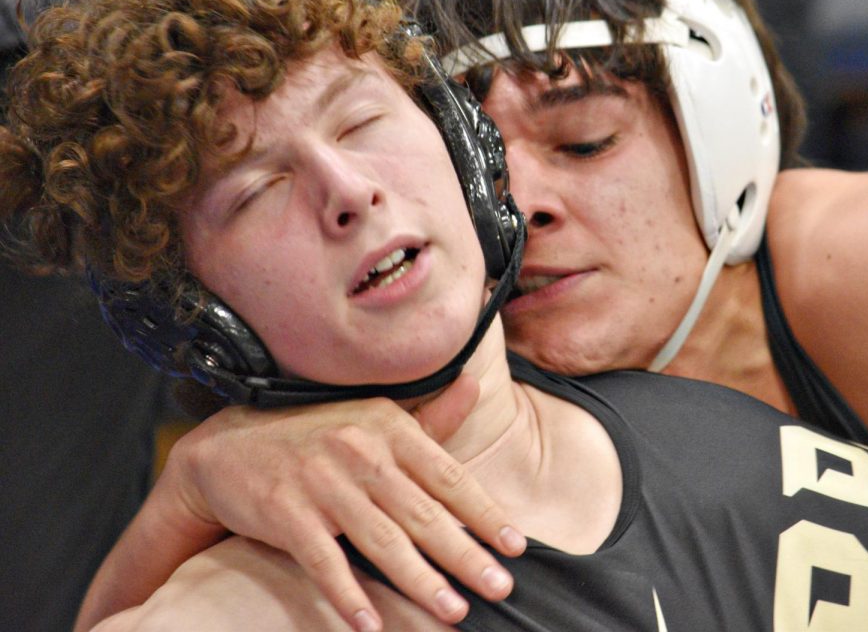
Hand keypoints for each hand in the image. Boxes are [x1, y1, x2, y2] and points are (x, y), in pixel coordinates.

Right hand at [158, 374, 524, 630]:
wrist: (228, 446)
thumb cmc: (316, 434)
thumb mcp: (373, 416)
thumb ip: (428, 418)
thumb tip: (473, 384)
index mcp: (389, 428)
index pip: (448, 476)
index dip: (484, 513)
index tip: (515, 546)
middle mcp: (360, 452)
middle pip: (423, 513)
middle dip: (465, 555)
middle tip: (500, 588)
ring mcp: (322, 483)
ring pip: (381, 540)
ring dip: (419, 581)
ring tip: (453, 612)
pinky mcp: (285, 512)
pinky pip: (322, 560)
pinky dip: (347, 594)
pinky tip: (371, 625)